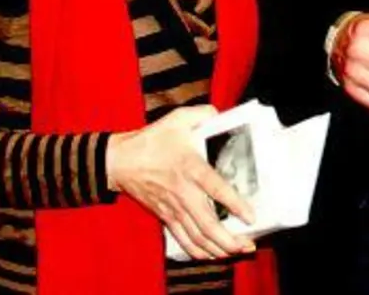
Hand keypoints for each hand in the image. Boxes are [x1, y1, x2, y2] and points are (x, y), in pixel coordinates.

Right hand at [106, 105, 256, 261]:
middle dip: (229, 239)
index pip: (215, 188)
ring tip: (236, 251)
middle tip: (248, 243)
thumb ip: (203, 113)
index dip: (234, 203)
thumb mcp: (178, 119)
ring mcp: (173, 207)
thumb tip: (220, 114)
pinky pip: (182, 239)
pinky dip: (197, 251)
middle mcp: (183, 192)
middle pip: (207, 223)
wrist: (119, 161)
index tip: (250, 215)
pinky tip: (211, 255)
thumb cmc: (151, 140)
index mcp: (190, 167)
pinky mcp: (165, 216)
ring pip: (197, 236)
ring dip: (217, 248)